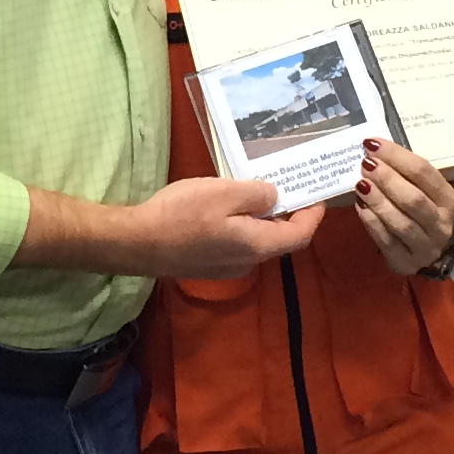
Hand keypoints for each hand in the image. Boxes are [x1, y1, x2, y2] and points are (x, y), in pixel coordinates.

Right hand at [130, 174, 326, 276]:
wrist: (137, 243)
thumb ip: (257, 194)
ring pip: (256, 241)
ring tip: (254, 190)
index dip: (313, 215)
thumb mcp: (224, 192)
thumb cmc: (181, 215)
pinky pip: (236, 243)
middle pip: (279, 239)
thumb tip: (275, 198)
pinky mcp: (208, 265)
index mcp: (257, 245)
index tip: (317, 194)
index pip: (300, 235)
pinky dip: (242, 225)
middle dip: (288, 214)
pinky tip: (226, 207)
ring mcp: (226, 267)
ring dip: (261, 219)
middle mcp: (247, 262)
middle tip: (286, 185)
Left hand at [355, 142, 453, 278]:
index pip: (425, 173)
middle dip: (388, 179)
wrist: (432, 249)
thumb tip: (374, 151)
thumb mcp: (425, 190)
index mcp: (449, 200)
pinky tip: (360, 205)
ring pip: (401, 223)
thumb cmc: (423, 209)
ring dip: (378, 201)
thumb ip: (406, 174)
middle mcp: (442, 225)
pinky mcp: (406, 263)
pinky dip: (371, 222)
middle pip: (414, 199)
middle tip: (366, 164)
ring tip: (360, 183)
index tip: (372, 144)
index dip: (398, 156)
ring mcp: (425, 247)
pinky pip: (386, 241)